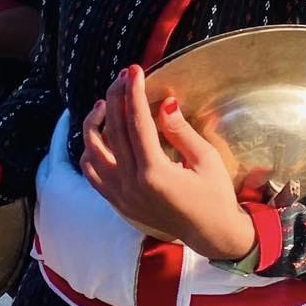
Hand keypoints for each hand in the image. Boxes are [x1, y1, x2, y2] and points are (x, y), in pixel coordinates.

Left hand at [80, 65, 255, 261]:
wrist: (210, 234)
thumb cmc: (214, 195)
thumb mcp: (205, 159)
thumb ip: (180, 131)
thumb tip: (164, 103)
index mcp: (154, 173)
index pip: (136, 123)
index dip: (134, 93)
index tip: (134, 71)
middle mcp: (131, 184)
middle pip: (112, 131)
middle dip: (116, 98)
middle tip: (122, 77)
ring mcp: (120, 195)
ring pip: (92, 152)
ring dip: (95, 123)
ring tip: (105, 104)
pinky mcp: (117, 202)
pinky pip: (92, 173)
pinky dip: (90, 151)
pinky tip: (101, 136)